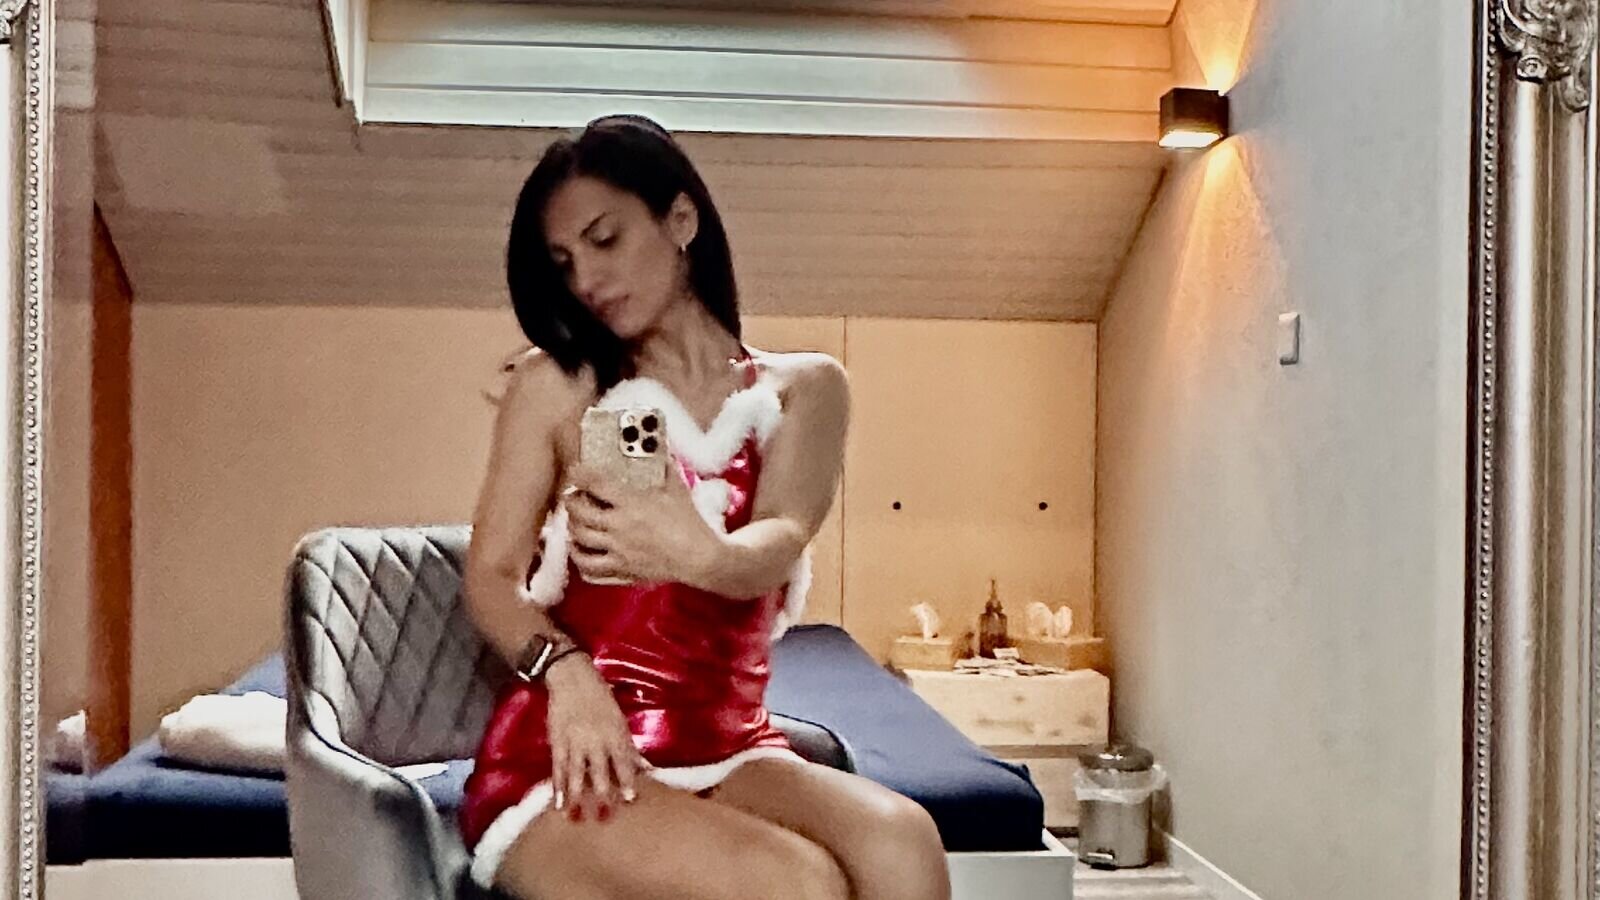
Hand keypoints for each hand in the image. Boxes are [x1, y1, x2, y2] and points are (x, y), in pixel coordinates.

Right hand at [545, 656, 647, 823]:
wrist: (572, 678)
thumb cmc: (601, 697)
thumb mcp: (619, 719)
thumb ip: (630, 747)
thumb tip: (646, 768)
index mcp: (614, 732)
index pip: (623, 760)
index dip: (627, 780)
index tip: (631, 799)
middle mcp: (595, 739)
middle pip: (599, 770)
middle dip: (602, 793)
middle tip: (605, 815)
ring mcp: (575, 741)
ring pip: (576, 772)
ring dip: (577, 795)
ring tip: (578, 816)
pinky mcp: (557, 741)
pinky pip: (558, 767)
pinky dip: (558, 785)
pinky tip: (558, 802)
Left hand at [565, 463, 719, 585]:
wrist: (699, 557)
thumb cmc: (689, 522)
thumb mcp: (677, 488)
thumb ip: (664, 466)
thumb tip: (659, 445)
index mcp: (631, 503)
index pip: (594, 484)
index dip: (580, 474)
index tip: (576, 471)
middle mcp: (619, 527)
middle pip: (579, 514)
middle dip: (570, 502)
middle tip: (572, 497)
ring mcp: (618, 552)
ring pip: (579, 541)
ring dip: (572, 529)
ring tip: (576, 522)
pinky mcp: (622, 571)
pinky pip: (590, 570)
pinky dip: (580, 560)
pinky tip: (582, 552)